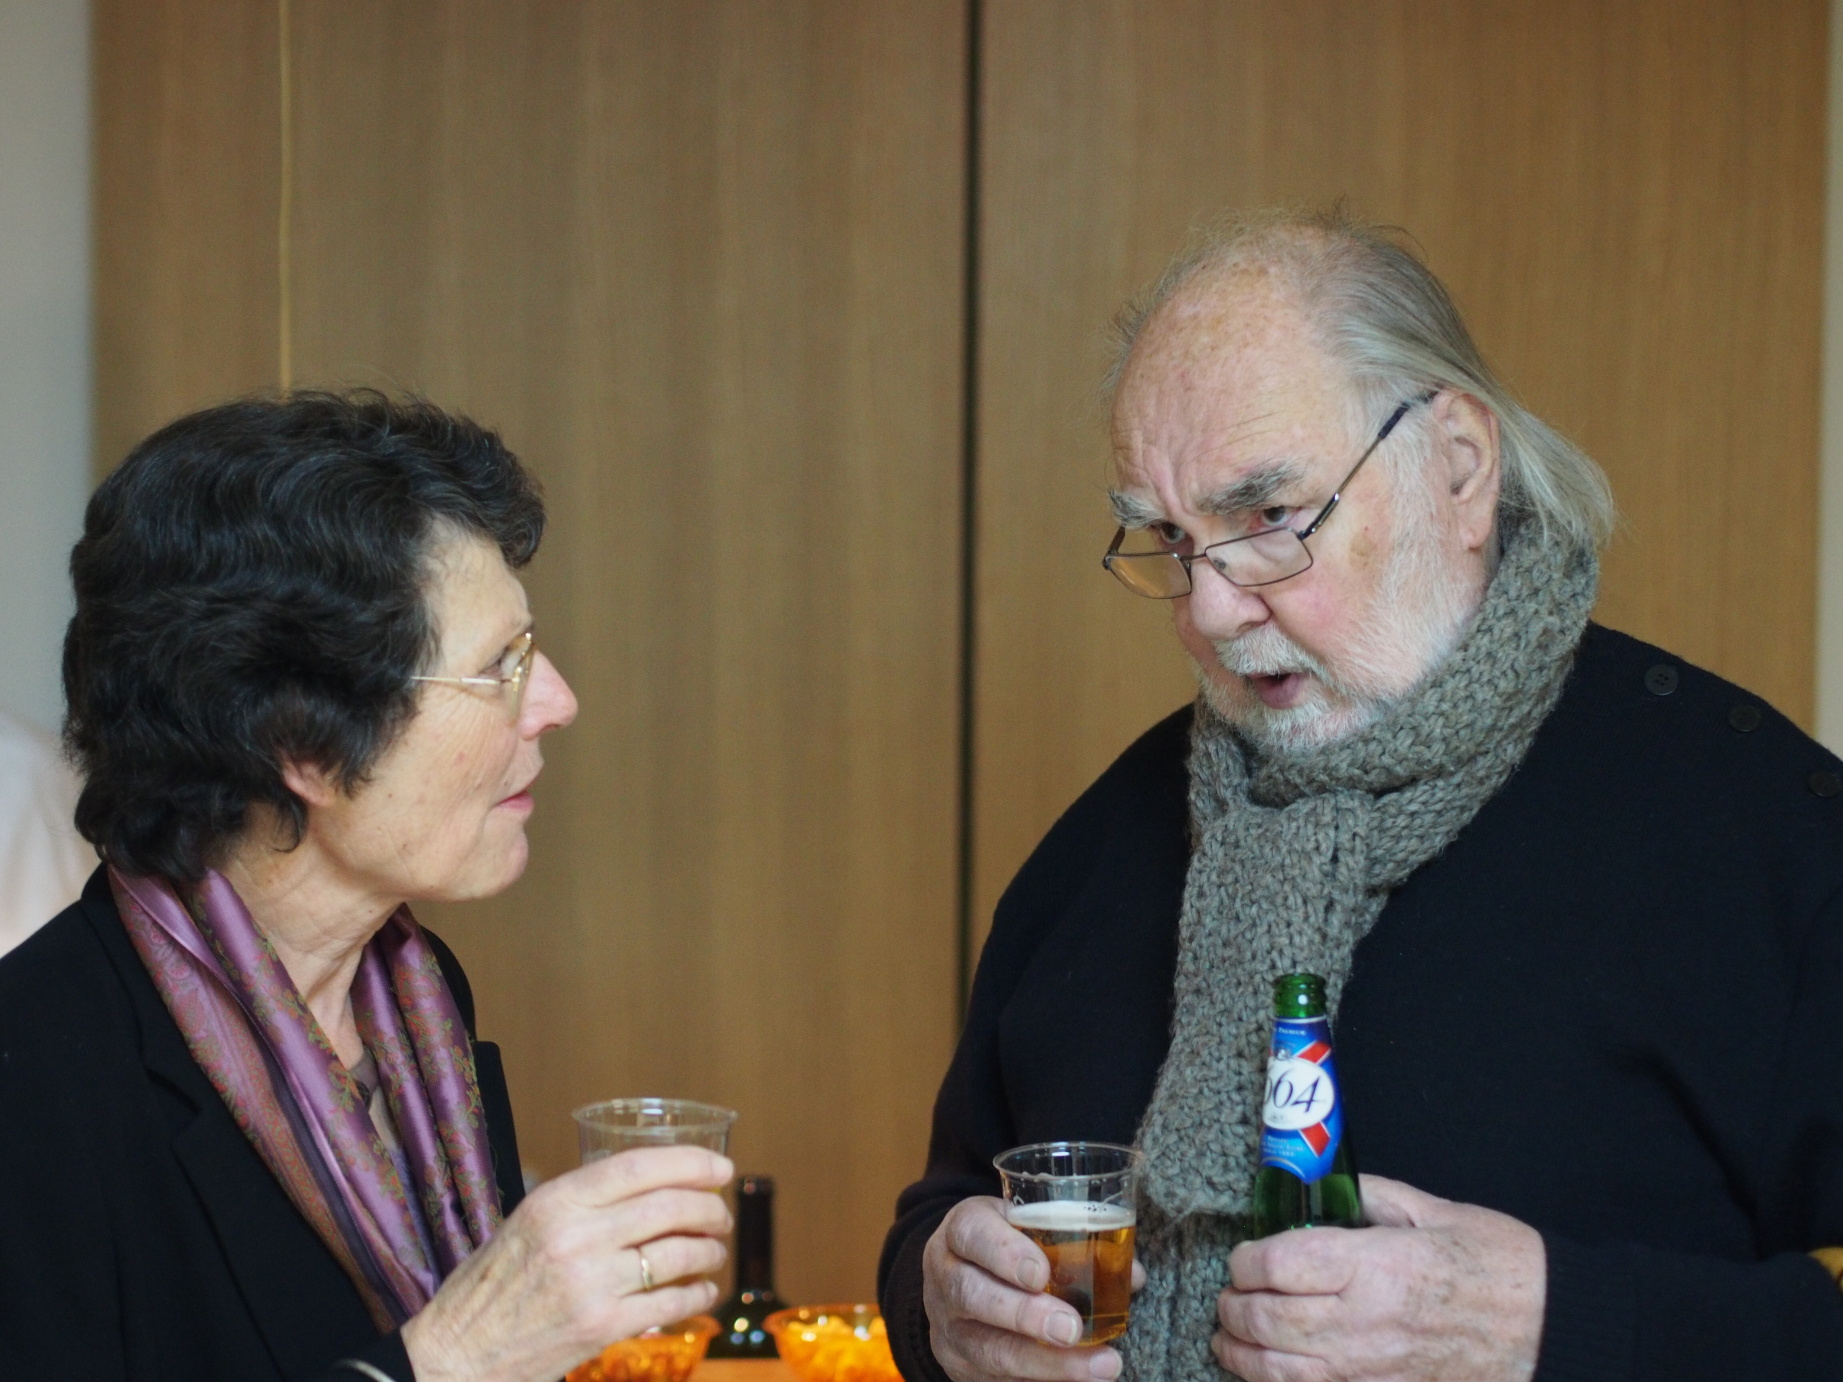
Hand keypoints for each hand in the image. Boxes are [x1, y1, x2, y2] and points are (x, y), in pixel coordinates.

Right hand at [402, 1145, 733, 1381]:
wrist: (457, 1353)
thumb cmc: (490, 1287)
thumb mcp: (526, 1223)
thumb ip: (581, 1202)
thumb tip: (648, 1186)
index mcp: (556, 1201)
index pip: (639, 1166)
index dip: (691, 1162)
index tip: (720, 1167)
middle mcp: (576, 1236)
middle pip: (669, 1207)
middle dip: (710, 1208)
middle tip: (722, 1215)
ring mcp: (591, 1283)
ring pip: (678, 1255)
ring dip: (710, 1252)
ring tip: (714, 1252)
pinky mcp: (602, 1327)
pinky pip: (670, 1303)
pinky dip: (698, 1295)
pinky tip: (704, 1291)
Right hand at [922, 1196, 1145, 1381]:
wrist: (958, 1276)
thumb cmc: (1006, 1244)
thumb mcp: (1026, 1225)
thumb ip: (1072, 1240)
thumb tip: (1132, 1275)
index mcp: (960, 1231)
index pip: (972, 1234)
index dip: (1004, 1253)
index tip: (1041, 1273)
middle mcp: (945, 1278)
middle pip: (973, 1296)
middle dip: (1025, 1315)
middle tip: (1072, 1329)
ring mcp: (948, 1328)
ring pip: (989, 1350)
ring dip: (1048, 1364)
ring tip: (1101, 1366)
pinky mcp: (960, 1367)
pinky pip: (997, 1381)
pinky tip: (1081, 1380)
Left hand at [1214, 1176, 1544, 1381]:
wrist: (1552, 1330)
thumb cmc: (1498, 1264)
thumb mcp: (1431, 1211)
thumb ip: (1366, 1197)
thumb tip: (1317, 1190)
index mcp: (1375, 1266)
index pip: (1277, 1265)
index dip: (1245, 1261)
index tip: (1243, 1257)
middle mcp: (1366, 1323)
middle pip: (1268, 1322)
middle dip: (1234, 1309)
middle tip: (1227, 1299)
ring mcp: (1374, 1372)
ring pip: (1281, 1373)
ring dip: (1242, 1356)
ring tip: (1229, 1341)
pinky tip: (1269, 1375)